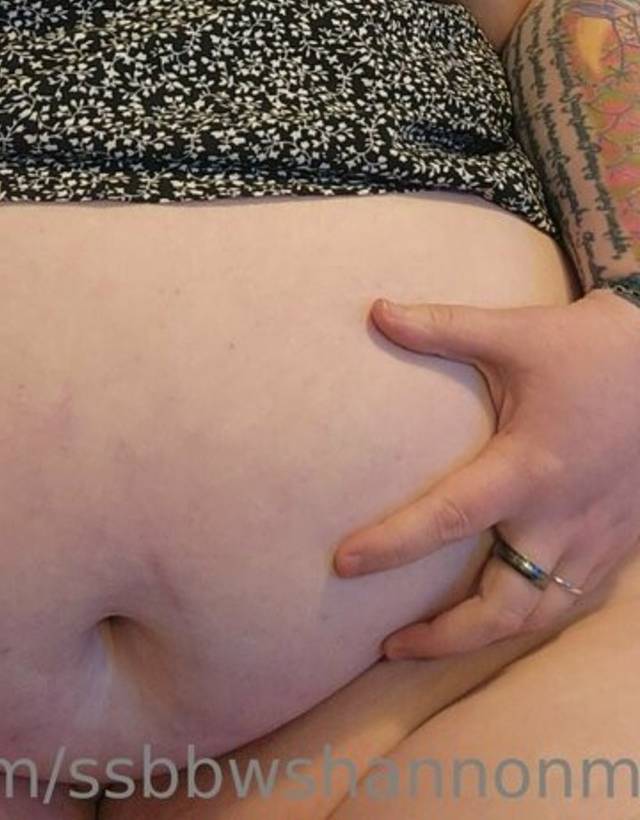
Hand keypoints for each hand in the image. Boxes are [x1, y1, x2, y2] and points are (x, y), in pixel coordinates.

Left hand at [333, 289, 639, 658]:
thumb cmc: (589, 348)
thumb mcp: (514, 332)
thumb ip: (442, 328)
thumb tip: (376, 311)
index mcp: (530, 469)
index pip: (450, 517)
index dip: (394, 544)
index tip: (345, 562)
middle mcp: (564, 518)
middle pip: (502, 608)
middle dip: (444, 638)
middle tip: (389, 647)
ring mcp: (596, 540)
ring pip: (539, 617)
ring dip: (485, 638)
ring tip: (434, 642)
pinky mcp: (617, 545)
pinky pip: (569, 602)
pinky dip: (530, 618)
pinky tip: (501, 615)